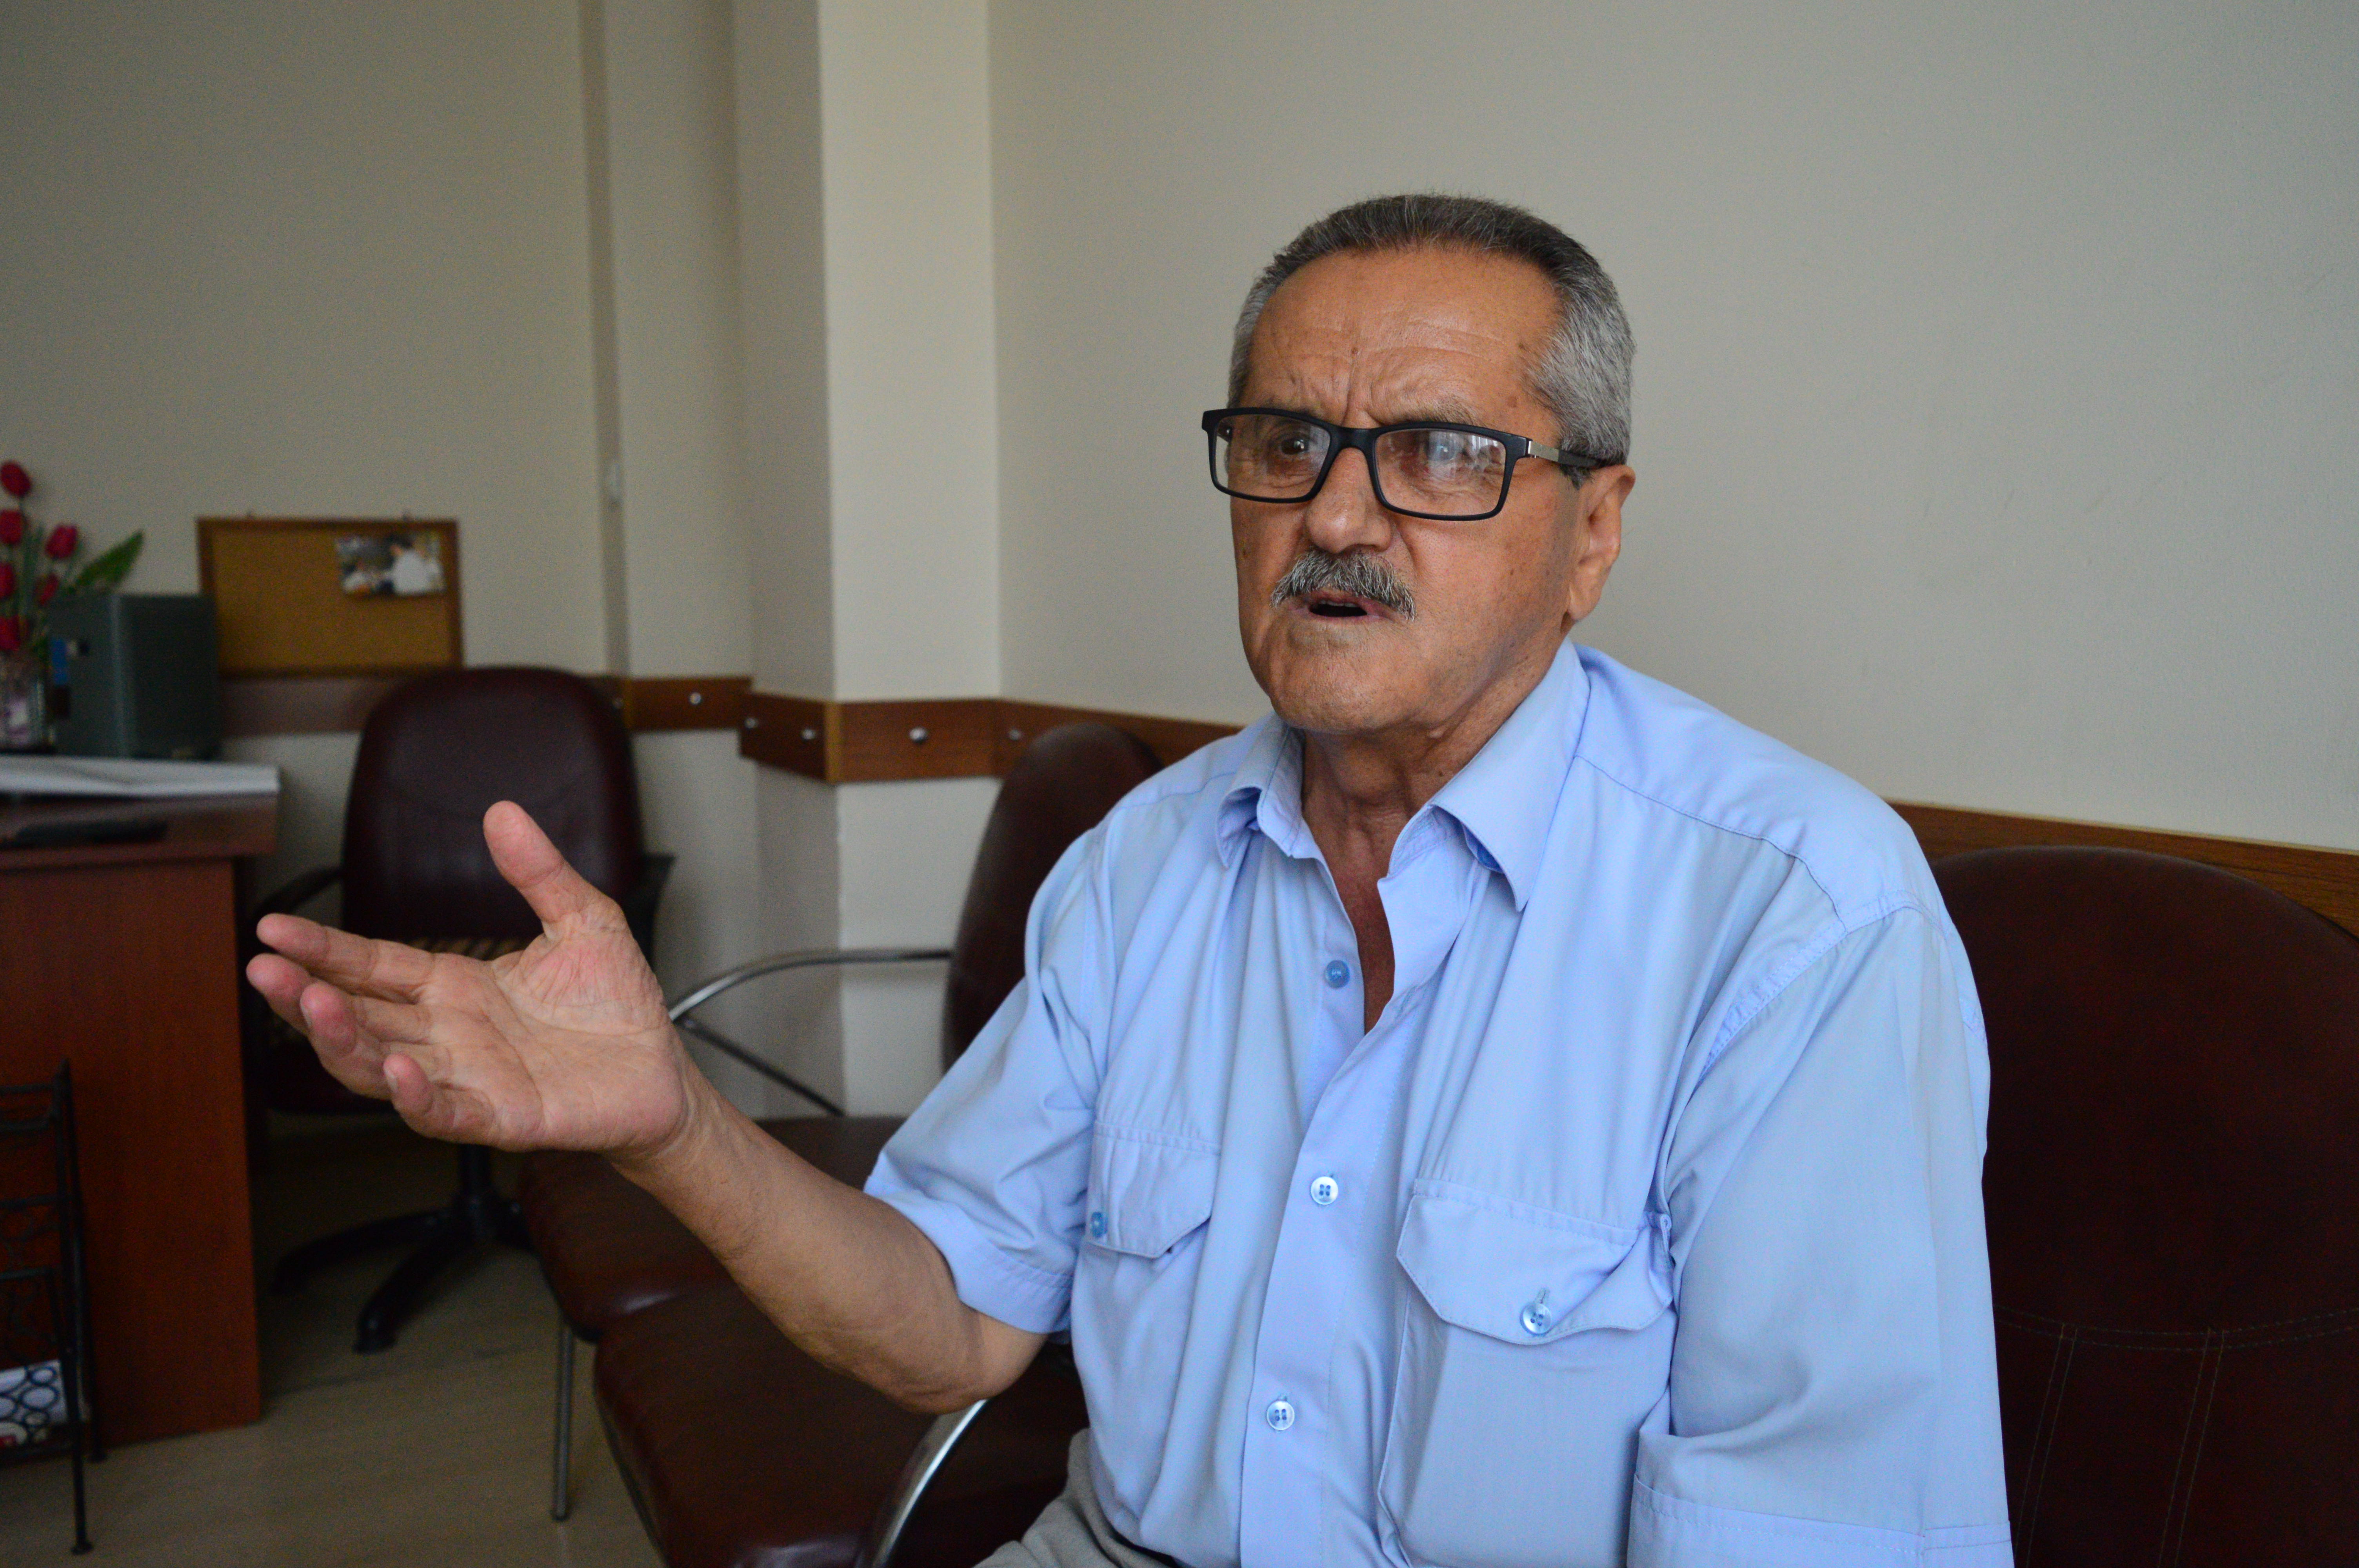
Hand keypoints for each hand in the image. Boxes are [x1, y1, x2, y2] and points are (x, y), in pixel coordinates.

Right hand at [247, 802, 698, 1157]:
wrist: (664, 1071)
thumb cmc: (617, 1005)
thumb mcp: (584, 920)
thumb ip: (540, 872)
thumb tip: (502, 811)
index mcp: (455, 987)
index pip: (373, 965)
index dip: (323, 949)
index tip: (272, 929)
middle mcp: (448, 1035)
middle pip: (358, 1016)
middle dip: (307, 995)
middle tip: (261, 970)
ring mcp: (468, 1079)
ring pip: (381, 1066)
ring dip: (343, 1041)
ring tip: (313, 1006)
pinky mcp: (502, 1117)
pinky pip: (444, 1113)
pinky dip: (415, 1097)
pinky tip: (396, 1071)